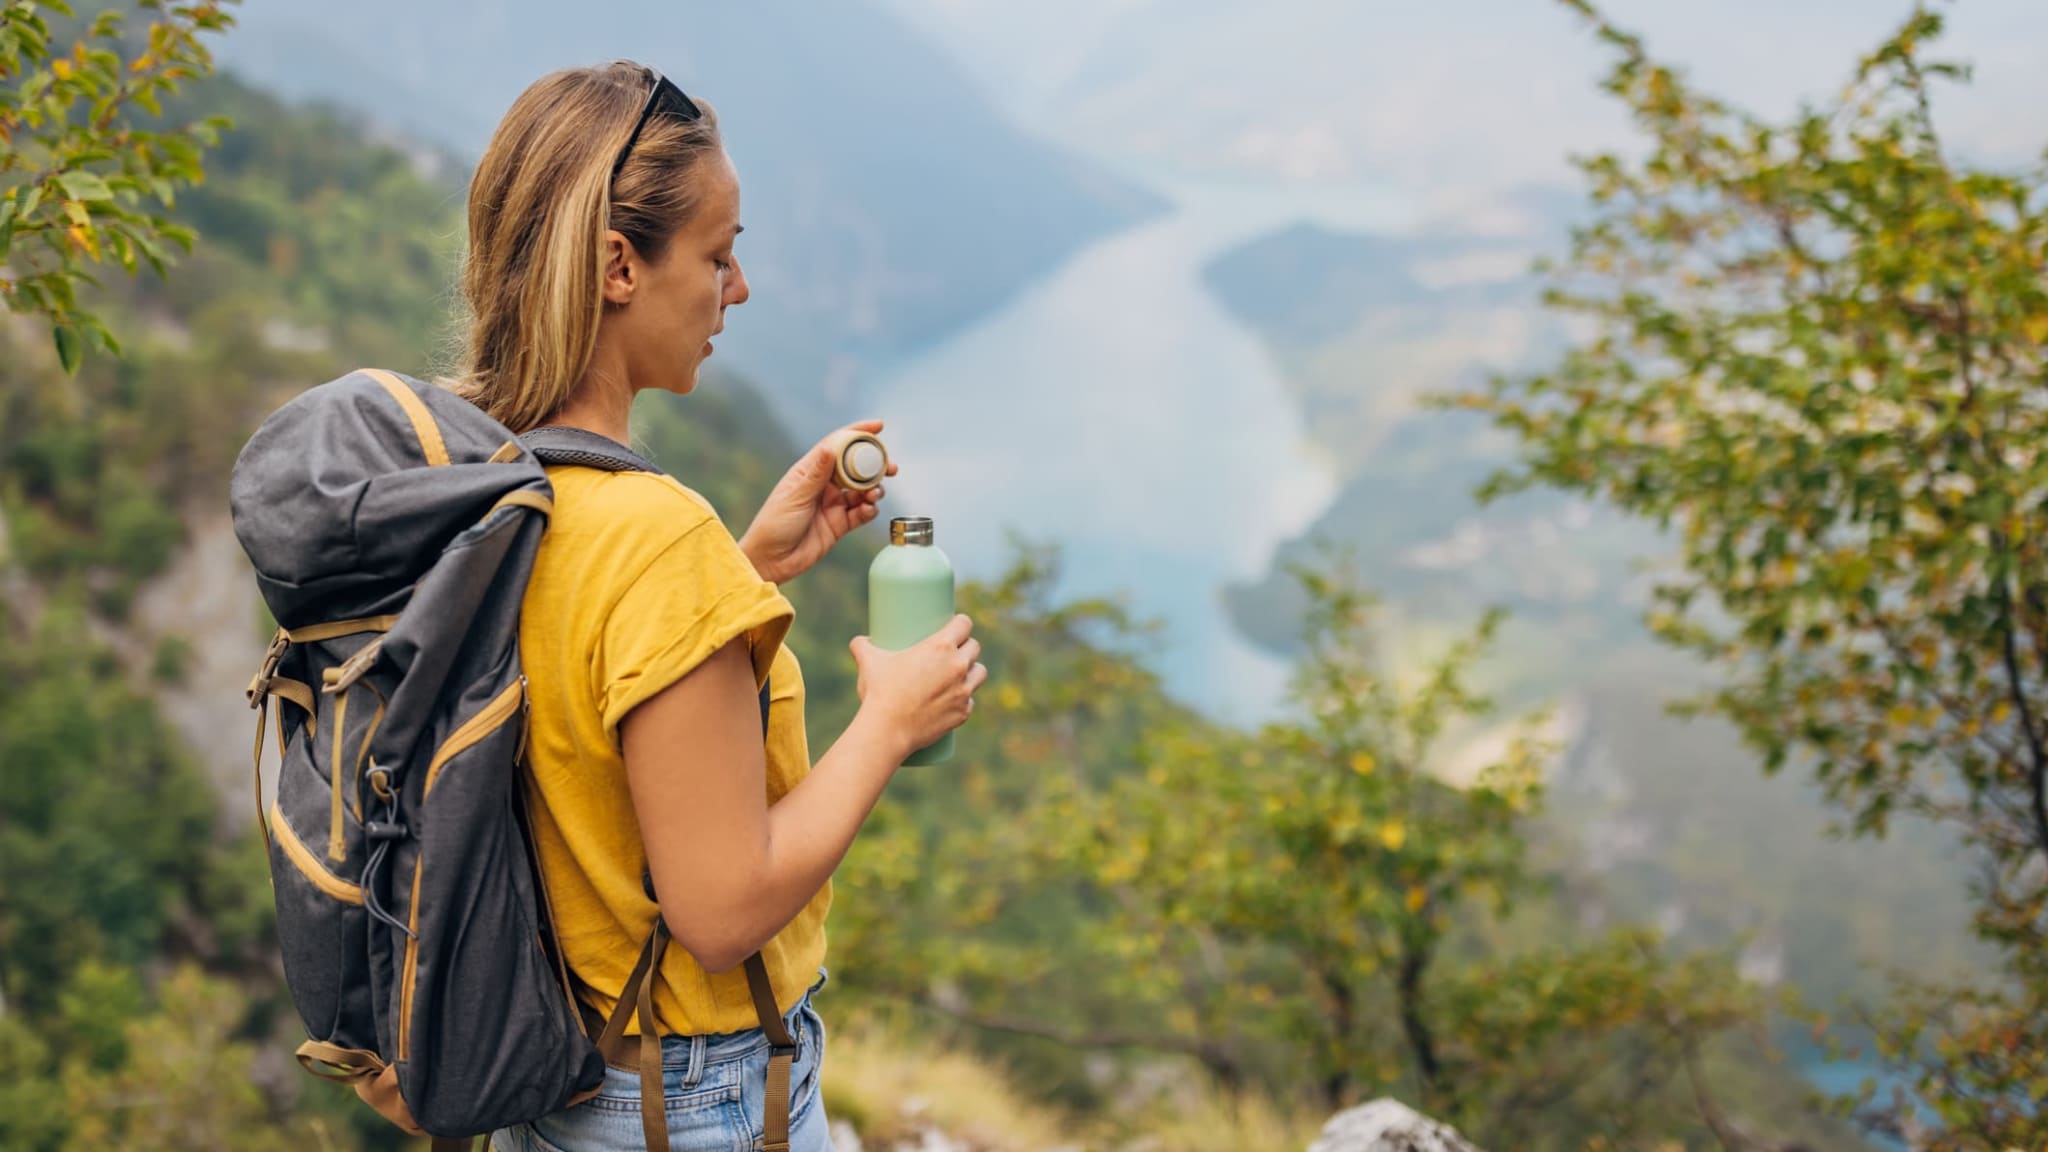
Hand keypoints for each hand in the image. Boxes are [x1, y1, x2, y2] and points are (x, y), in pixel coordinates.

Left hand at [738, 421, 898, 584]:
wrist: (771, 561)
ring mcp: (833, 505)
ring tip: (875, 494)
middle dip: (875, 465)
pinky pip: (861, 513)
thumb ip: (816, 474)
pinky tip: (869, 510)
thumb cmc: (774, 525)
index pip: (836, 445)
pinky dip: (869, 510)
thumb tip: (830, 448)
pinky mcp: (839, 525)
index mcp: (809, 472)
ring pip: (862, 490)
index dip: (857, 434)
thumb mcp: (795, 496)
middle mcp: (823, 485)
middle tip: (890, 467)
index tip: (878, 427)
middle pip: (855, 467)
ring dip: (874, 489)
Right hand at [848, 615, 986, 761]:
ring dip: (972, 670)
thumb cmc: (879, 692)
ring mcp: (963, 691)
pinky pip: (971, 701)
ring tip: (962, 672)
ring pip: (980, 672)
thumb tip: (859, 642)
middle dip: (966, 646)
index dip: (961, 623)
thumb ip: (862, 646)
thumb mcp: (868, 663)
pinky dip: (964, 699)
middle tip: (954, 650)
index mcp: (941, 647)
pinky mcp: (963, 712)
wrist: (888, 730)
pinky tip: (956, 698)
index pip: (964, 624)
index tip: (955, 626)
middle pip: (974, 647)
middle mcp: (958, 666)